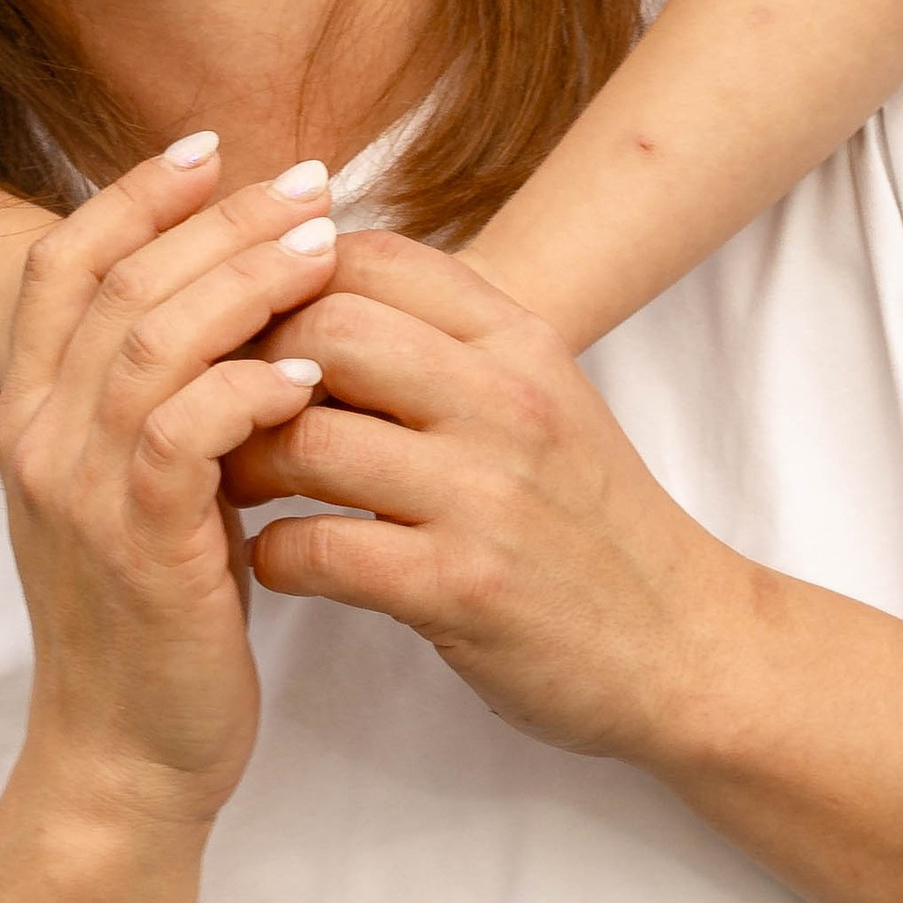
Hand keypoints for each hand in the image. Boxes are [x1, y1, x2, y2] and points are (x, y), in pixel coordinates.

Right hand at [0, 145, 341, 823]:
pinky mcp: (137, 546)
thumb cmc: (157, 619)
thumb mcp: (142, 489)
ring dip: (245, 284)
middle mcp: (38, 439)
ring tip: (328, 249)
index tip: (217, 148)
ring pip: (152, 342)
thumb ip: (162, 399)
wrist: (129, 757)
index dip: (134, 194)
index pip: (62, 262)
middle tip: (312, 182)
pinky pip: (184, 435)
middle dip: (220, 219)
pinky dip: (249, 389)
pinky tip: (313, 370)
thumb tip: (240, 297)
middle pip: (118, 281)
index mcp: (31, 413)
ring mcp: (79, 492)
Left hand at [237, 233, 738, 760]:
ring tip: (233, 485)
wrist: (685, 647)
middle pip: (325, 327)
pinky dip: (273, 557)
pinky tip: (278, 562)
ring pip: (308, 436)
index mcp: (521, 341)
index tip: (251, 330)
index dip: (284, 281)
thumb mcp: (542, 397)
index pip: (372, 256)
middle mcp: (506, 401)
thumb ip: (448, 340)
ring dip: (243, 463)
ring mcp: (486, 495)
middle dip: (248, 364)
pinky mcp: (462, 589)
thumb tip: (318, 284)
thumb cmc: (588, 521)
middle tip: (218, 407)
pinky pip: (319, 549)